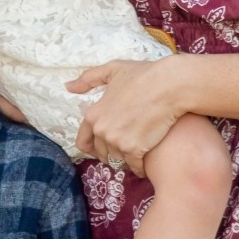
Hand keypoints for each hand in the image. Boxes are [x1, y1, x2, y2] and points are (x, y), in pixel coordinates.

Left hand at [69, 57, 183, 173]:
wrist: (170, 86)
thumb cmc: (143, 75)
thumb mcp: (112, 70)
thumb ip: (89, 79)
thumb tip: (68, 87)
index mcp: (93, 115)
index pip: (83, 142)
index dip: (91, 147)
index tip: (101, 149)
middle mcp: (102, 131)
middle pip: (101, 154)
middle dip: (110, 153)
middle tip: (122, 150)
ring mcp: (118, 142)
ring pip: (117, 160)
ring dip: (125, 160)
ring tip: (134, 154)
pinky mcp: (135, 150)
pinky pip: (134, 166)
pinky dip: (139, 167)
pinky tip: (145, 164)